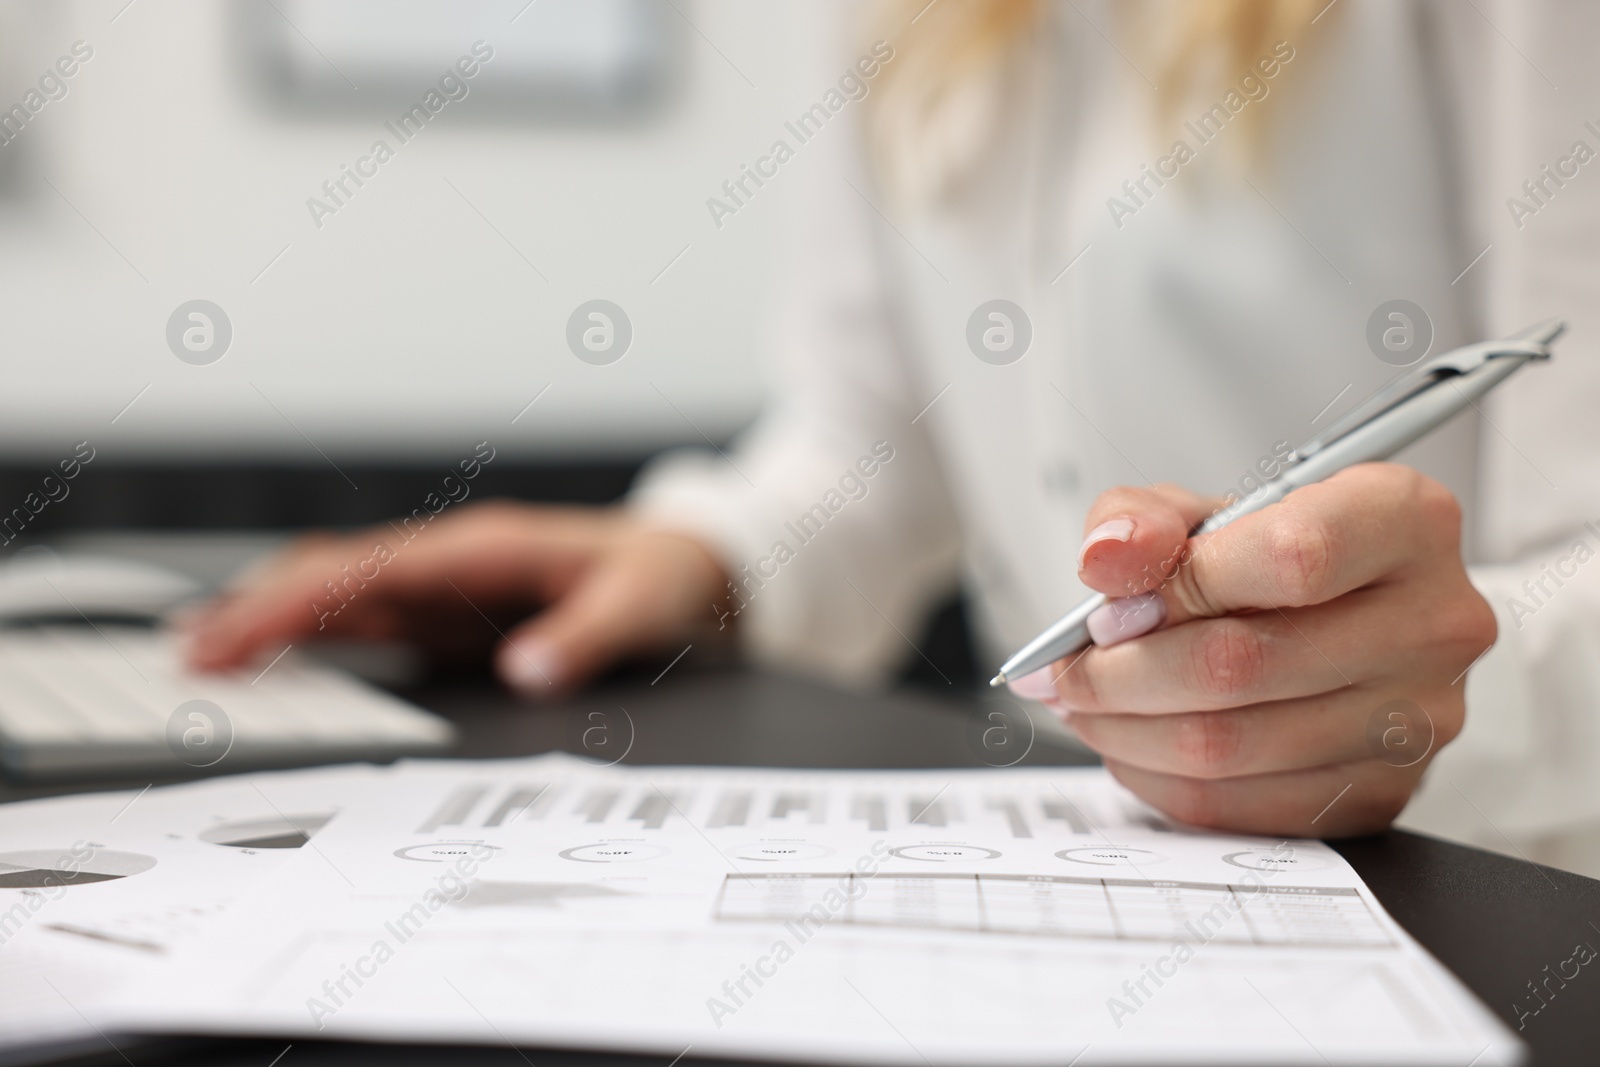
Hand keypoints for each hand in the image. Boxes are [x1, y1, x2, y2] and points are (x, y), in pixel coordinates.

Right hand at [183, 501, 728, 696]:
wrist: (689, 563)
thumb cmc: (660, 577)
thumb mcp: (639, 609)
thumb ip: (584, 642)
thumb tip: (527, 676)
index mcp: (486, 550)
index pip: (369, 573)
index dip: (297, 603)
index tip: (238, 634)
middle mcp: (454, 560)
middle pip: (336, 576)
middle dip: (261, 610)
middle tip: (190, 657)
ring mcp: (448, 582)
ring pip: (341, 591)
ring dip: (275, 618)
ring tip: (204, 655)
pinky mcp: (453, 607)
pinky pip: (369, 615)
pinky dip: (314, 631)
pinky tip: (277, 655)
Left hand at [1008, 463, 1495, 837]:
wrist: (1335, 616)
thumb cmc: (1265, 556)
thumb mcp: (1199, 510)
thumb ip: (1142, 520)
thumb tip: (1107, 560)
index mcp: (1404, 522)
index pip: (1292, 557)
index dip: (1180, 585)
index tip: (1113, 606)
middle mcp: (1433, 623)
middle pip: (1245, 663)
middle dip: (1122, 672)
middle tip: (1066, 670)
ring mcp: (1417, 720)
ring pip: (1231, 745)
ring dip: (1125, 730)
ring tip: (1085, 704)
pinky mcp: (1381, 794)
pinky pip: (1239, 806)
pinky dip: (1158, 779)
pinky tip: (1131, 743)